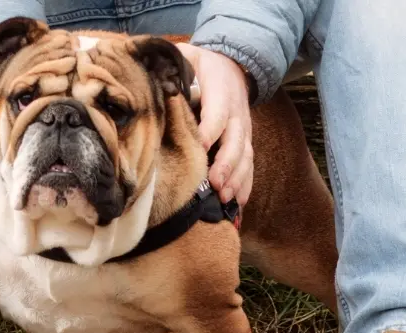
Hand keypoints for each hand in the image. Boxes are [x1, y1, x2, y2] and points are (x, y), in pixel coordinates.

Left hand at [176, 43, 253, 206]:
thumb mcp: (187, 56)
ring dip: (237, 178)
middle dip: (226, 163)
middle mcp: (237, 111)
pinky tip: (237, 203)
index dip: (210, 129)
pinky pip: (249, 165)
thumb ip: (173, 65)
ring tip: (225, 197)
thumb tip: (156, 78)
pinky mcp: (245, 141)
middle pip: (235, 140)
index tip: (200, 146)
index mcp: (221, 89)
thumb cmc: (201, 65)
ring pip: (245, 156)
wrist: (232, 65)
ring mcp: (243, 129)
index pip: (218, 112)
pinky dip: (245, 184)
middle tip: (215, 184)